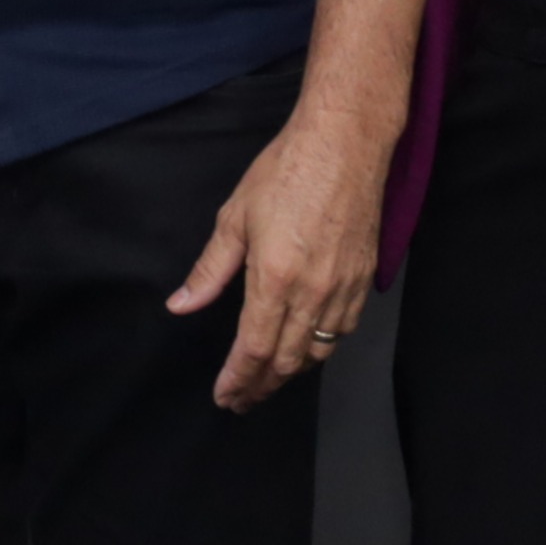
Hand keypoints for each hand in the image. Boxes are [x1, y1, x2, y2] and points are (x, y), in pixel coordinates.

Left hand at [167, 106, 386, 410]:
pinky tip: (305, 349)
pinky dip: (320, 349)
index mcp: (275, 280)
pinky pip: (342, 331)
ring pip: (317, 351)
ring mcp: (344, 289)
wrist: (344, 145)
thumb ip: (209, 270)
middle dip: (261, 386)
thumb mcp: (234, 218)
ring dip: (290, 373)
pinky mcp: (364, 280)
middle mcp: (313, 293)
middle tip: (241, 400)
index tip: (224, 396)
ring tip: (267, 382)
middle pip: (286, 360)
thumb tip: (181, 305)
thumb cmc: (285, 173)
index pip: (254, 349)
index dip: (237, 379)